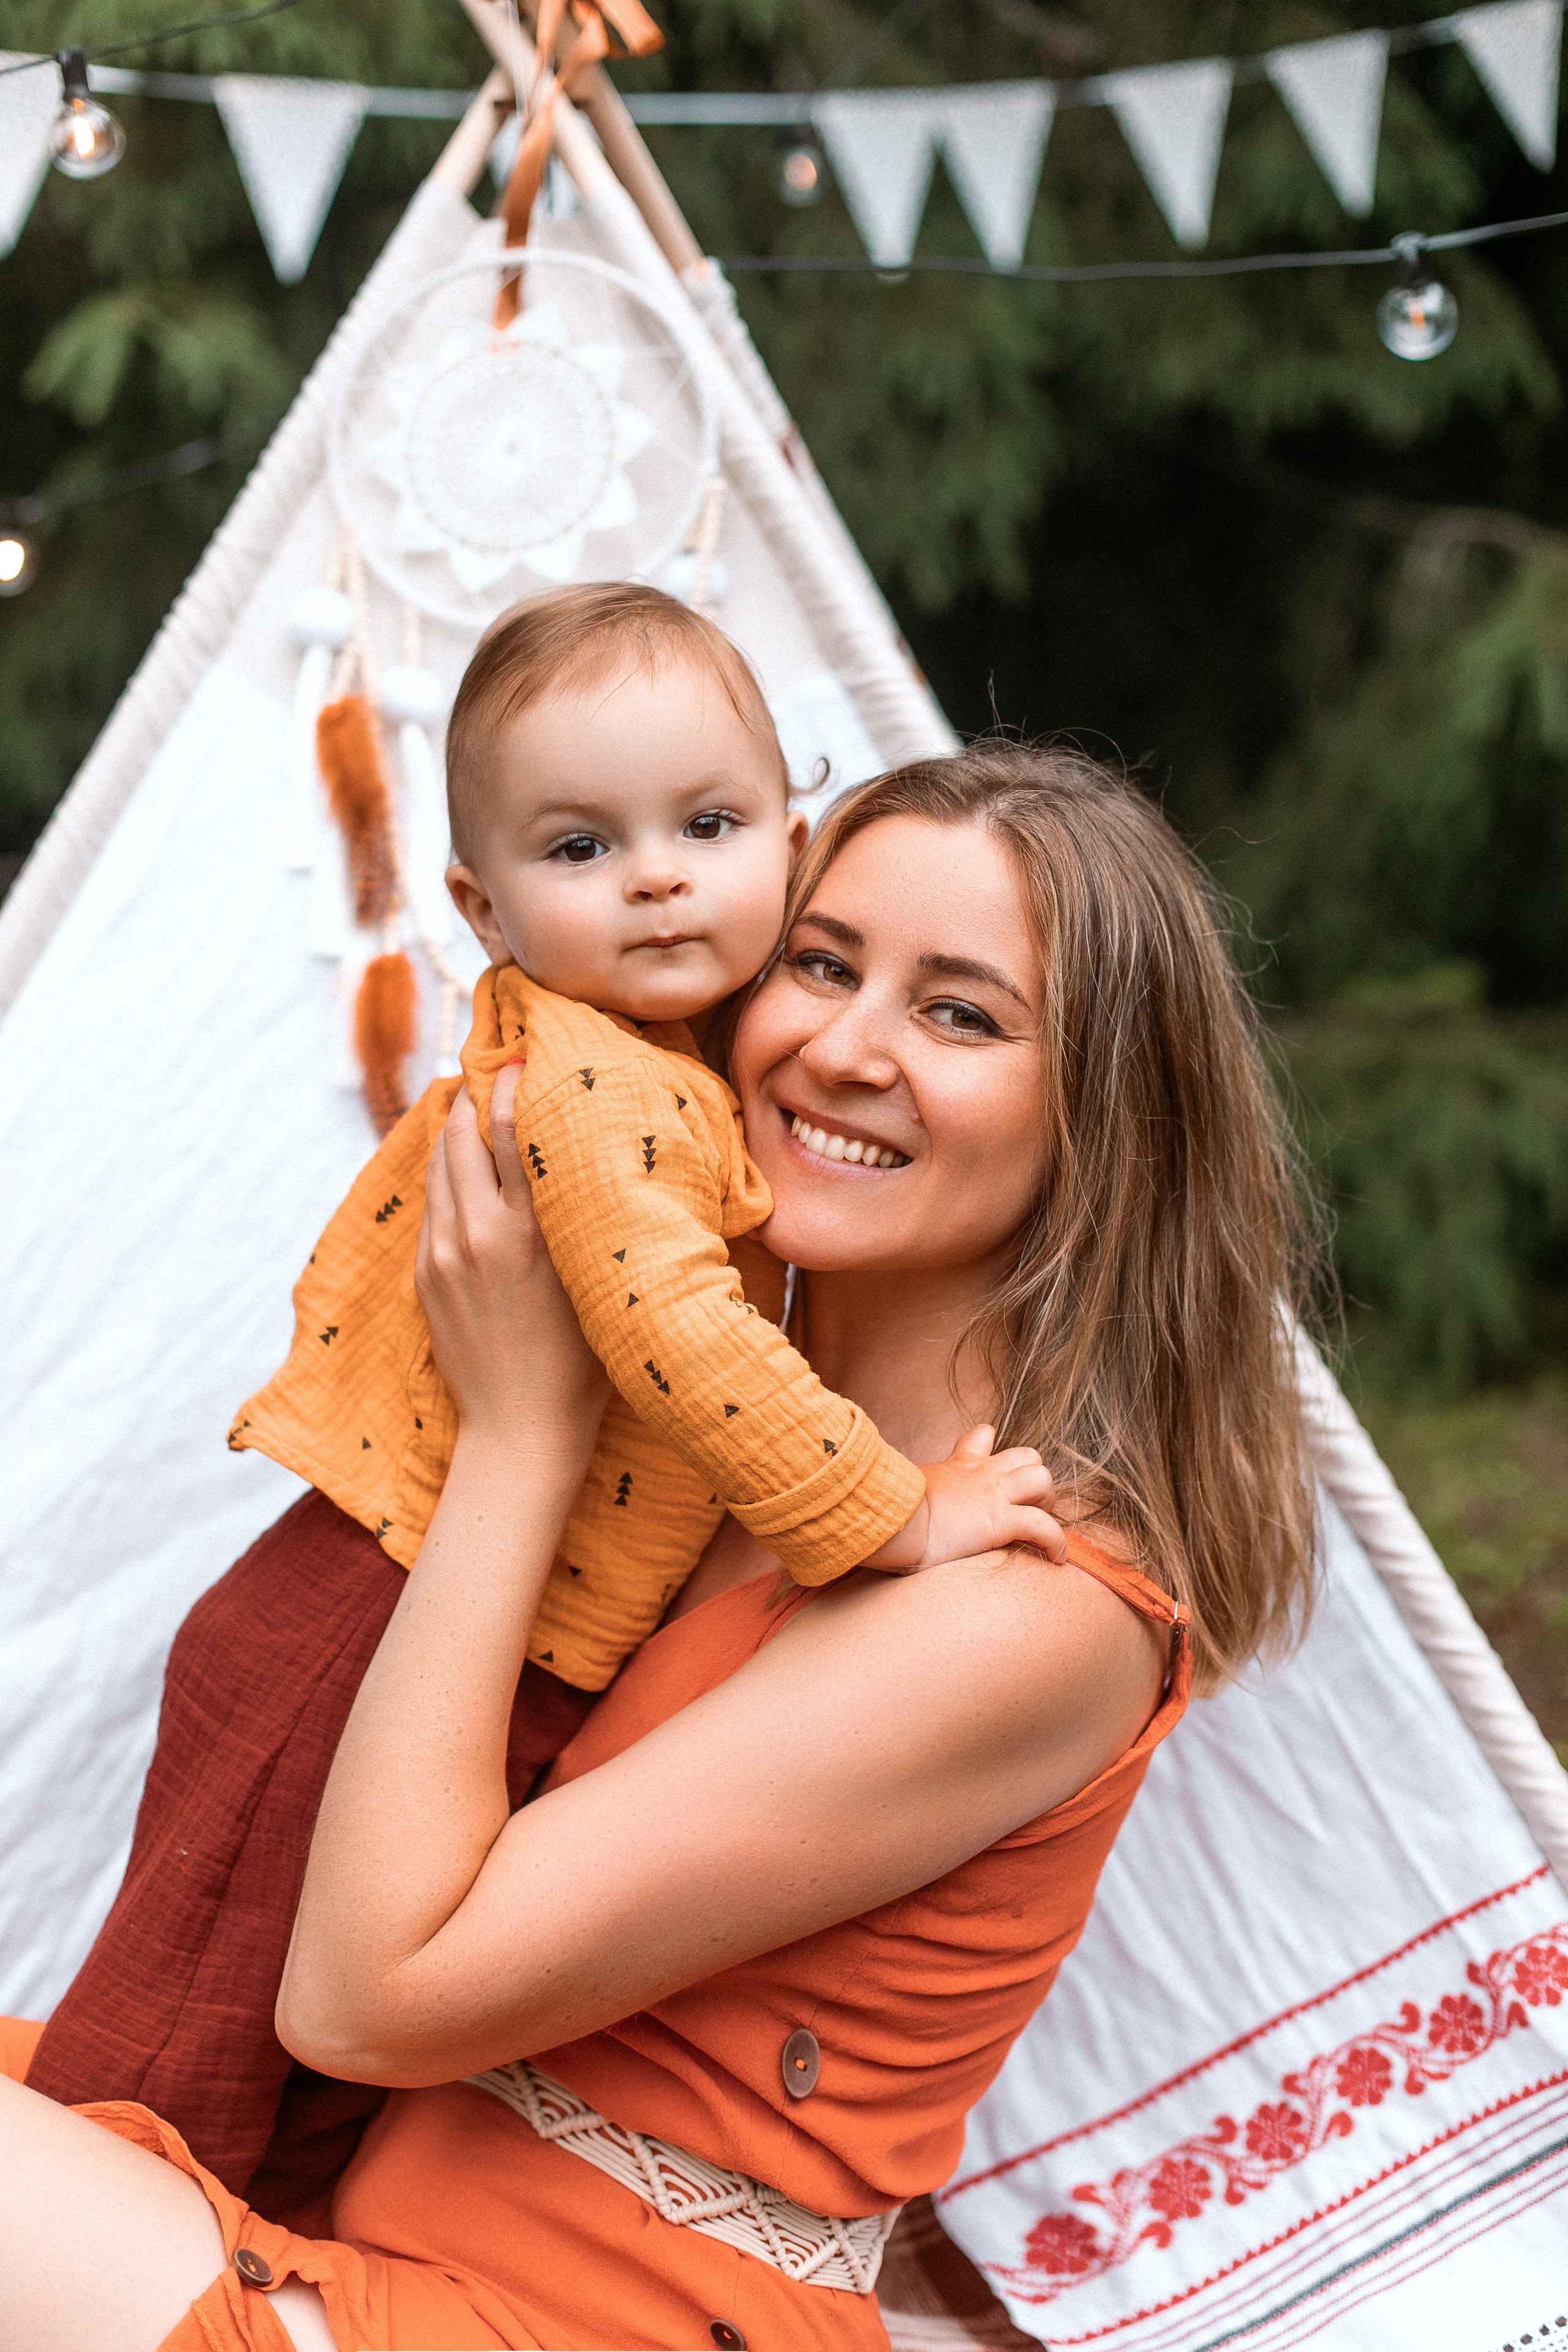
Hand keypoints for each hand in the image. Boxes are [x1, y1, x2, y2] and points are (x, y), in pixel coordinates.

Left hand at [415, 1065, 609, 1460]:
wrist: (521, 1427)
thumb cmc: (583, 1360)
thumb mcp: (595, 1276)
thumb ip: (578, 1214)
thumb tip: (577, 1154)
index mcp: (529, 1231)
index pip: (508, 1129)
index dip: (510, 1081)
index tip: (520, 1053)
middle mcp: (478, 1233)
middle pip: (460, 1133)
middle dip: (473, 1094)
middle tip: (493, 1068)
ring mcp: (444, 1253)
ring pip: (439, 1163)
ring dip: (453, 1128)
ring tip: (474, 1104)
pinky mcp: (426, 1274)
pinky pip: (432, 1202)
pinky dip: (446, 1172)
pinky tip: (464, 1165)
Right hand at [867, 1424, 1065, 1571]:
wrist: (890, 1520)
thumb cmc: (887, 1513)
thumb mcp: (899, 1493)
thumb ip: (907, 1495)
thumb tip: (885, 1509)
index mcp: (956, 1466)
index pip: (982, 1437)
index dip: (996, 1451)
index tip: (996, 1470)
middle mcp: (980, 1474)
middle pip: (1027, 1455)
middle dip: (1034, 1480)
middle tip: (1025, 1507)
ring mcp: (993, 1495)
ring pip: (1042, 1478)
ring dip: (1047, 1503)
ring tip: (1039, 1527)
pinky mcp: (1000, 1521)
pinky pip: (1044, 1526)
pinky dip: (1056, 1541)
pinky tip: (1056, 1557)